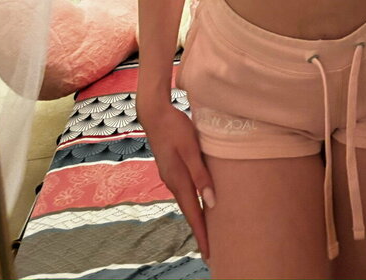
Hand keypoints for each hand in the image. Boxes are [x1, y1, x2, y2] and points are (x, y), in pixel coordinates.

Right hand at [140, 100, 213, 264]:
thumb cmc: (175, 127)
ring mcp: (170, 175)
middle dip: (199, 229)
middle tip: (209, 248)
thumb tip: (211, 202)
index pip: (192, 213)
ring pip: (185, 201)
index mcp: (178, 180)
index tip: (209, 252)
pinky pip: (183, 190)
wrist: (154, 113)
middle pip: (188, 211)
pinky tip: (197, 201)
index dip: (201, 233)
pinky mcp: (171, 167)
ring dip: (195, 216)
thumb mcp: (191, 149)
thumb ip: (201, 175)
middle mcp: (172, 181)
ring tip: (206, 229)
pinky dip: (191, 202)